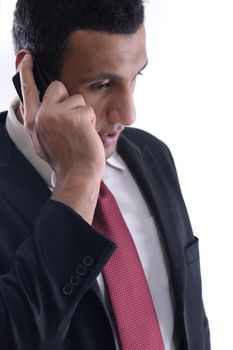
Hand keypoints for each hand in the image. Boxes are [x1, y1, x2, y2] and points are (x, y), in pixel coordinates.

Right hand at [19, 54, 104, 221]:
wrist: (77, 174)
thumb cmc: (63, 159)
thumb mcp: (40, 141)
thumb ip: (37, 121)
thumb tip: (31, 105)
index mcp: (32, 122)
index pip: (28, 91)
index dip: (26, 72)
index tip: (27, 57)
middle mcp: (42, 116)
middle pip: (57, 86)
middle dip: (68, 98)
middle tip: (71, 120)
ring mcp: (58, 115)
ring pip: (77, 99)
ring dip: (82, 114)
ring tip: (79, 133)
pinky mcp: (76, 117)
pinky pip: (88, 109)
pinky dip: (91, 121)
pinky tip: (86, 135)